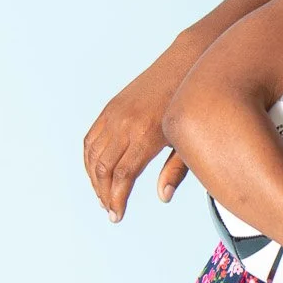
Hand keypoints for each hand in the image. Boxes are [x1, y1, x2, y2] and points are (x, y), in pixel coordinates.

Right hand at [84, 59, 189, 219]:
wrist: (185, 65)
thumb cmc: (192, 108)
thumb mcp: (189, 141)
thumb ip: (176, 170)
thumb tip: (162, 197)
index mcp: (146, 134)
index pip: (122, 175)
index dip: (117, 199)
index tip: (117, 216)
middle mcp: (125, 123)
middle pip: (103, 168)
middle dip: (103, 193)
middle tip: (110, 211)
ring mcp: (114, 114)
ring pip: (92, 154)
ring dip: (94, 179)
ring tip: (104, 197)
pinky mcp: (110, 107)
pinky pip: (91, 138)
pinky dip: (90, 159)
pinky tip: (98, 173)